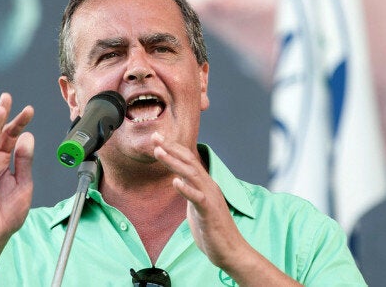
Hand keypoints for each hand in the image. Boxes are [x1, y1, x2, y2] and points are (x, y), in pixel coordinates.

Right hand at [0, 93, 34, 251]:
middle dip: (1, 116)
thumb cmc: (6, 213)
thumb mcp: (24, 184)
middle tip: (7, 97)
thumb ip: (25, 161)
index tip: (29, 109)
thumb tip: (28, 137)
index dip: (18, 122)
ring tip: (0, 111)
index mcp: (3, 162)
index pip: (10, 137)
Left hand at [151, 132, 301, 285]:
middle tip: (155, 136)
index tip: (157, 137)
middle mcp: (209, 186)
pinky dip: (186, 189)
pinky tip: (175, 182)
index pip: (188, 160)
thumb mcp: (197, 205)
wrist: (230, 250)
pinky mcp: (210, 212)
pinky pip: (198, 198)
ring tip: (159, 152)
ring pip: (191, 175)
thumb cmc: (213, 229)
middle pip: (189, 161)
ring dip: (174, 162)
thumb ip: (190, 191)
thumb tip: (179, 181)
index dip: (173, 147)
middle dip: (171, 148)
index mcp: (205, 184)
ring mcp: (210, 198)